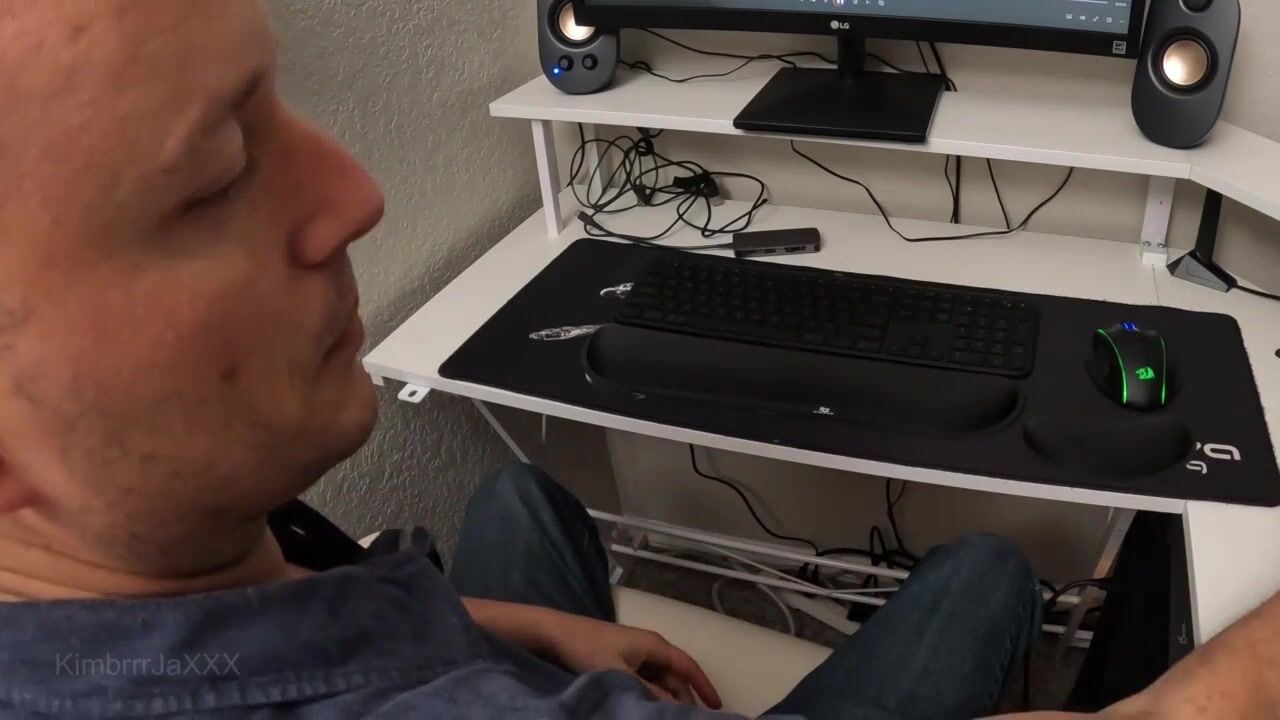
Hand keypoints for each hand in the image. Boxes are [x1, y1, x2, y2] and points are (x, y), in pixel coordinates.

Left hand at [545, 613, 722, 708]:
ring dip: (666, 696)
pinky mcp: (619, 657)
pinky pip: (644, 677)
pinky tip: (646, 706)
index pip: (687, 666)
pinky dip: (650, 691)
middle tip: (689, 719)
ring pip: (658, 677)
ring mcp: (633, 651)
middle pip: (674, 674)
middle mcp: (648, 646)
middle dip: (684, 696)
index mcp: (653, 644)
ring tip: (668, 716)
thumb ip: (649, 692)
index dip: (703, 685)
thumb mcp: (619, 675)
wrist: (554, 633)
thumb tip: (674, 707)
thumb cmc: (587, 649)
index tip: (717, 706)